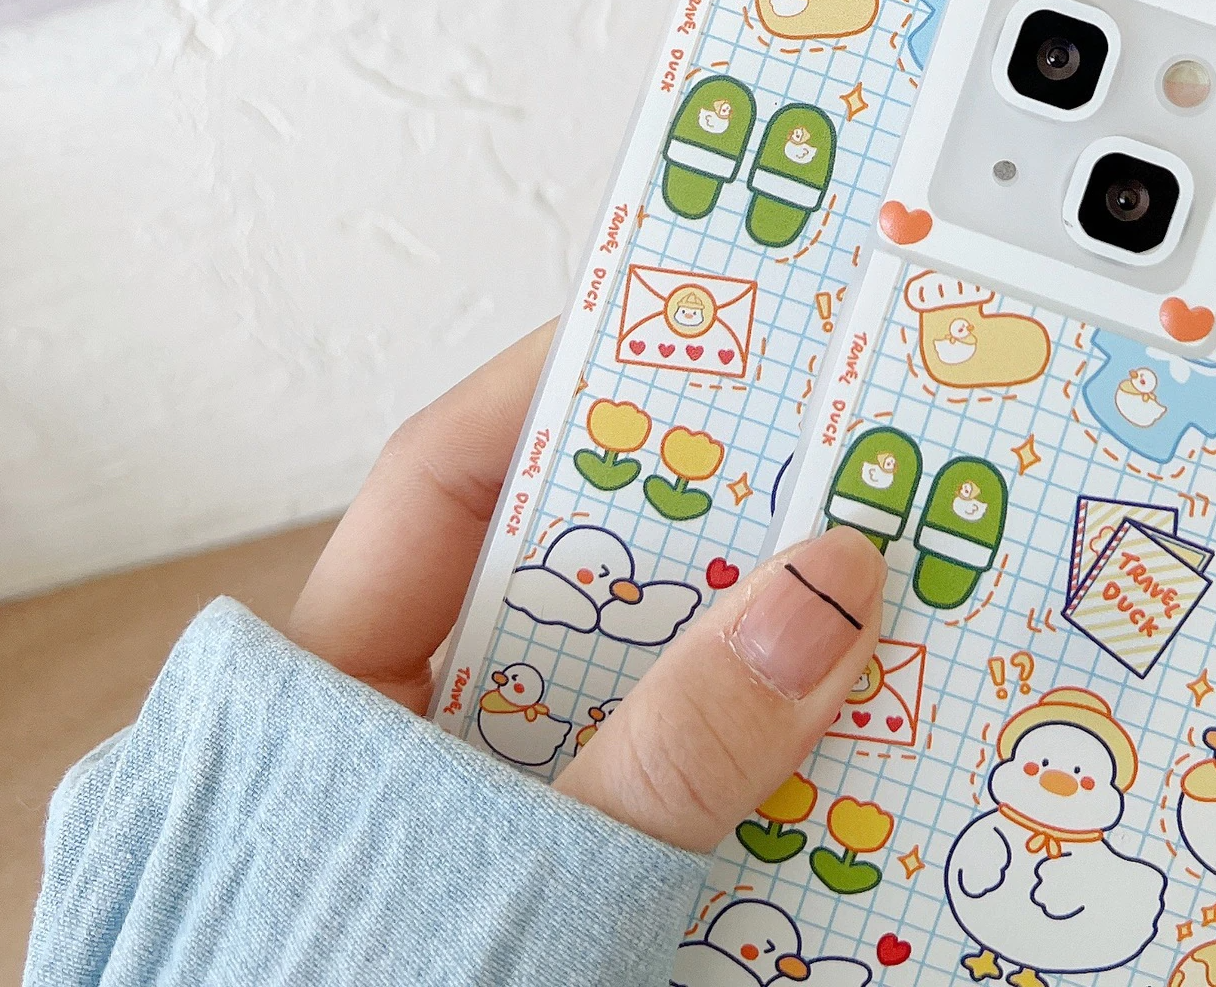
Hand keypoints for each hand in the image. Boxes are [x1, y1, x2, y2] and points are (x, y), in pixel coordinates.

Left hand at [286, 320, 885, 852]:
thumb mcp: (526, 885)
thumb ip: (671, 753)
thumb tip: (830, 584)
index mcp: (335, 700)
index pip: (441, 485)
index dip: (556, 390)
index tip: (677, 319)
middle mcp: (421, 743)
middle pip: (578, 585)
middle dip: (708, 530)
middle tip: (833, 457)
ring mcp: (505, 822)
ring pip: (649, 695)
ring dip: (759, 664)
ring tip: (879, 604)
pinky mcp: (579, 895)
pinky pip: (691, 801)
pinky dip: (769, 773)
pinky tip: (860, 753)